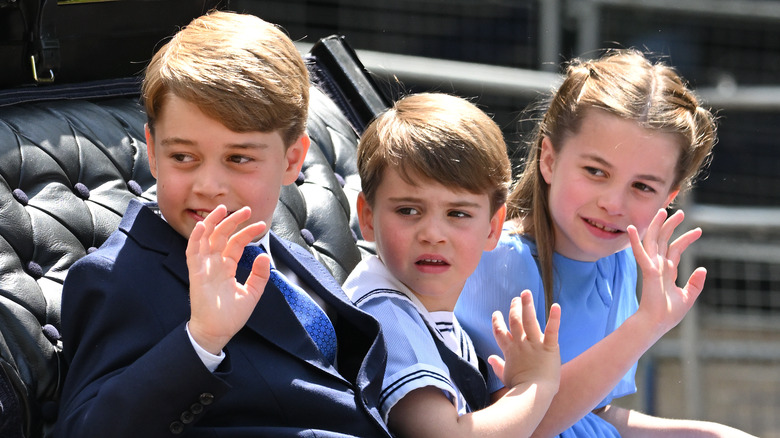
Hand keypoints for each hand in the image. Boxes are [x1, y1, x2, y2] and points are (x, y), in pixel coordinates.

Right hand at [186, 205, 270, 353]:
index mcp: (226, 267)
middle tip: (246, 209)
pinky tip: (202, 226)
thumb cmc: (231, 316)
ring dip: (212, 222)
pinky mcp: (195, 274)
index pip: (235, 243)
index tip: (261, 225)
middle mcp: (214, 264)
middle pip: (221, 236)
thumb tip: (264, 256)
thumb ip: (259, 275)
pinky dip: (196, 238)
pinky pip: (192, 252)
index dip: (247, 232)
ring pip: (205, 239)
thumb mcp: (252, 293)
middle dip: (232, 221)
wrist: (217, 332)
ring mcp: (204, 267)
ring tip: (222, 209)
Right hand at [488, 290, 560, 391]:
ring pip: (529, 320)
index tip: (496, 313)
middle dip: (514, 308)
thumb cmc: (519, 388)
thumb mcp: (505, 376)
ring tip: (526, 293)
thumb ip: (497, 365)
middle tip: (516, 299)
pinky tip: (556, 306)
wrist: (532, 395)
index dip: (497, 321)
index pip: (500, 332)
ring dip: (527, 305)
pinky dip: (555, 317)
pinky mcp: (549, 347)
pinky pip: (552, 330)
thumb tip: (490, 358)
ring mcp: (534, 344)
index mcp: (510, 350)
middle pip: (514, 321)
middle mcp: (521, 344)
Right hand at [628, 209, 705, 337]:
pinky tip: (631, 228)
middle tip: (681, 213)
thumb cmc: (669, 314)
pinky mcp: (648, 271)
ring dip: (657, 225)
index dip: (686, 238)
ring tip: (664, 211)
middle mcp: (658, 265)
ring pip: (652, 240)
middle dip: (671, 225)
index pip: (676, 249)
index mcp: (667, 271)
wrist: (657, 323)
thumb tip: (703, 269)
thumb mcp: (688, 297)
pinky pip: (640, 253)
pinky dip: (634, 241)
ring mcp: (652, 267)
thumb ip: (695, 283)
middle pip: (663, 240)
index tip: (699, 230)